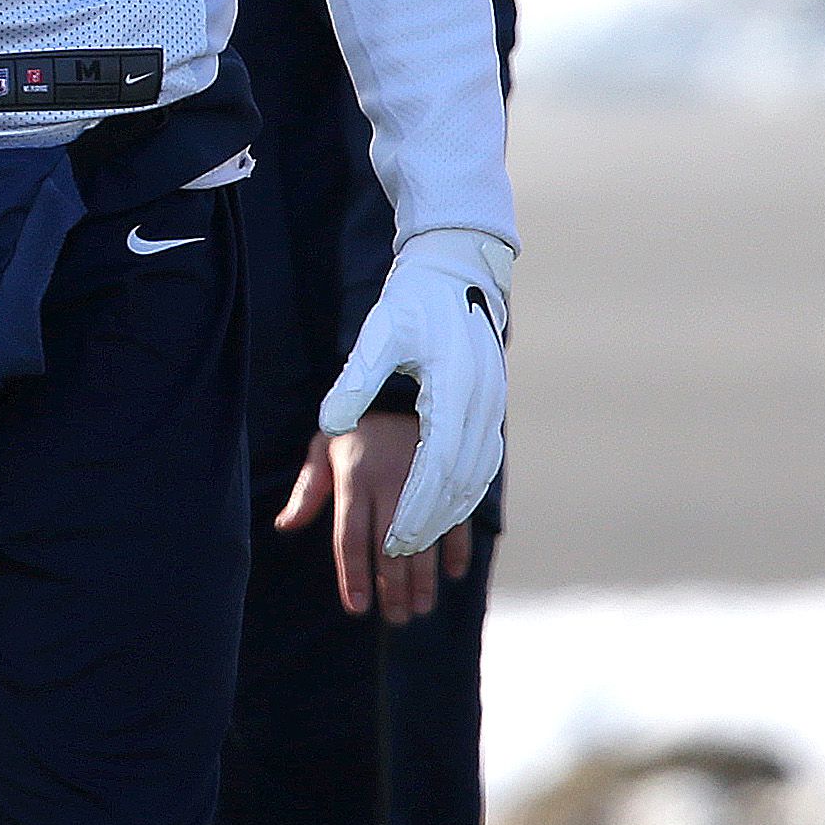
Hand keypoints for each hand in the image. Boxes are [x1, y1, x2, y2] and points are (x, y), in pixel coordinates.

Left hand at [276, 423, 472, 621]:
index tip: (357, 609)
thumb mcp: (324, 448)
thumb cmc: (355, 427)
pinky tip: (453, 575)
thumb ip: (308, 490)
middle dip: (393, 589)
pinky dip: (458, 548)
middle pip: (389, 549)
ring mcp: (425, 482)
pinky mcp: (451, 477)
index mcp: (356, 478)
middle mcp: (391, 483)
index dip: (354, 576)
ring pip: (424, 542)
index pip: (352, 538)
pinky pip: (457, 519)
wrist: (404, 387)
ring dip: (424, 580)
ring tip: (420, 608)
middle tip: (396, 619)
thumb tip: (284, 526)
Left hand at [317, 226, 510, 559]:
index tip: (395, 540)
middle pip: (459, 480)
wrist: (458, 269)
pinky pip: (483, 462)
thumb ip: (354, 382)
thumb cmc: (414, 302)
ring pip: (476, 476)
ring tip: (421, 546)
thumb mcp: (378, 335)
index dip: (417, 508)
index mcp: (455, 389)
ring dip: (450, 513)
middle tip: (401, 555)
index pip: (437, 465)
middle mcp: (482, 402)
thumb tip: (331, 425)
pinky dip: (466, 493)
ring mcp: (493, 405)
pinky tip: (447, 515)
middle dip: (430, 522)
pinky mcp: (492, 405)